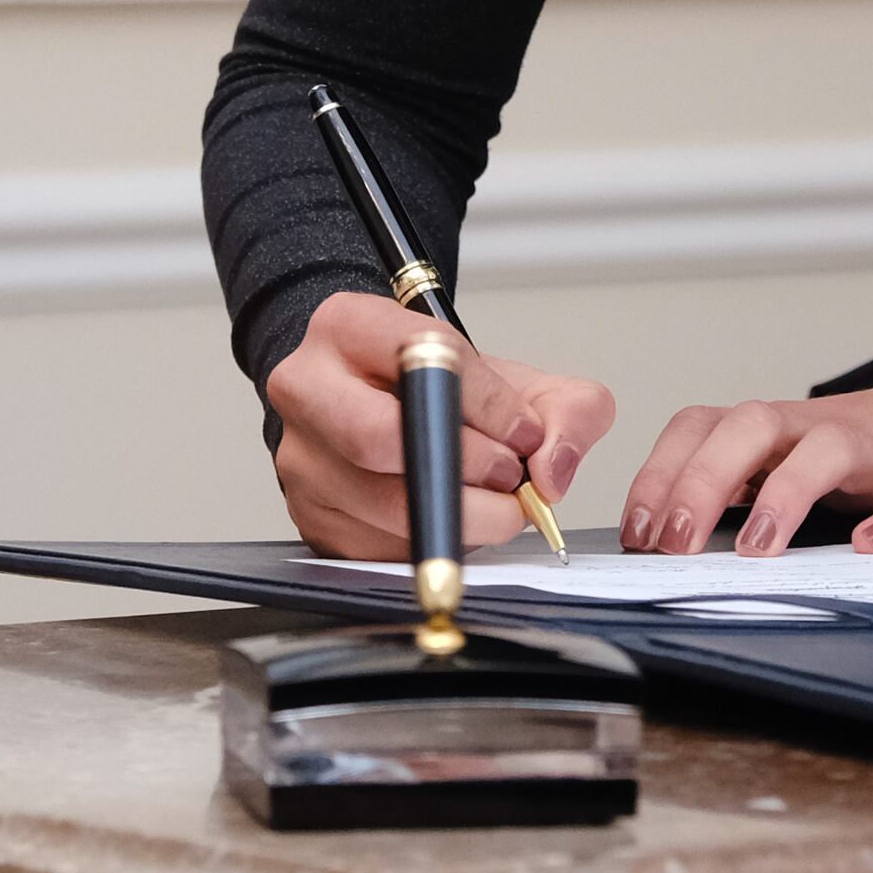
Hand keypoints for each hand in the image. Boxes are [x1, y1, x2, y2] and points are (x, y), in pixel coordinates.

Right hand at [262, 291, 616, 560]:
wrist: (395, 412)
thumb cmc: (449, 394)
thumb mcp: (521, 380)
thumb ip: (570, 410)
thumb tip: (552, 472)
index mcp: (347, 326)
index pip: (418, 358)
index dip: (485, 403)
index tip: (524, 433)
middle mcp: (306, 387)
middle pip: (378, 437)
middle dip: (464, 465)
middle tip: (507, 475)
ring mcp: (302, 458)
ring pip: (384, 503)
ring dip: (462, 514)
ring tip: (494, 501)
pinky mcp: (311, 518)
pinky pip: (379, 546)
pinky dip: (435, 540)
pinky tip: (453, 516)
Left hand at [622, 362, 872, 556]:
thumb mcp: (801, 462)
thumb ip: (744, 490)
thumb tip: (665, 546)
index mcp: (780, 429)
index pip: (702, 427)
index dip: (661, 474)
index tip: (638, 534)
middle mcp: (823, 428)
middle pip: (751, 427)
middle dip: (702, 481)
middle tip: (675, 545)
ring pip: (827, 450)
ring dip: (786, 495)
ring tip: (759, 549)